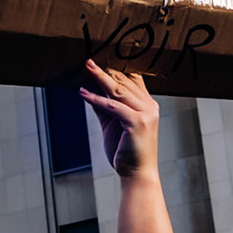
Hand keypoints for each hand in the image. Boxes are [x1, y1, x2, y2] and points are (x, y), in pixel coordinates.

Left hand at [79, 61, 159, 181]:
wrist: (137, 175)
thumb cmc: (126, 152)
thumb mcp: (112, 125)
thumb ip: (103, 107)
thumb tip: (88, 90)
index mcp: (147, 105)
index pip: (133, 80)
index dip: (118, 68)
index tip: (102, 57)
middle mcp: (149, 106)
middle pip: (125, 81)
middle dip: (106, 70)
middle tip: (89, 60)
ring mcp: (146, 113)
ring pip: (119, 90)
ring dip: (100, 77)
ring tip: (86, 67)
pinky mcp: (137, 122)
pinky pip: (113, 106)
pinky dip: (96, 99)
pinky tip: (83, 93)